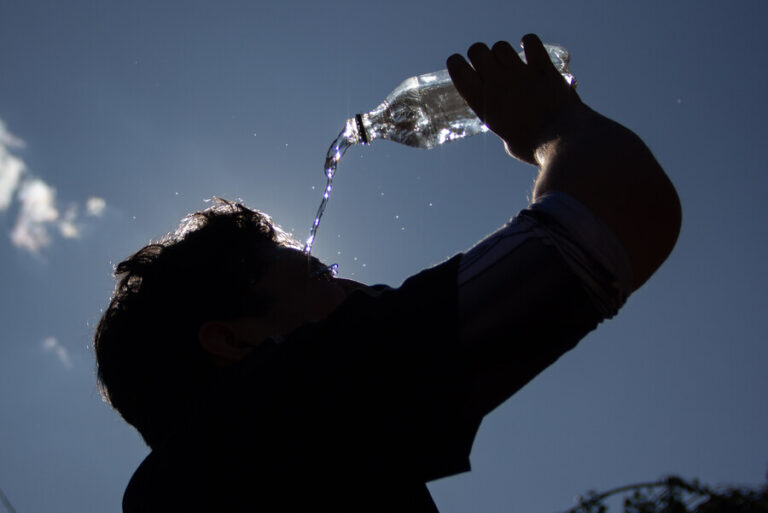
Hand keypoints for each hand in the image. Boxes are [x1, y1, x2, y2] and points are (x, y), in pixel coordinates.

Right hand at [447, 34, 581, 164]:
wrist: (563, 140)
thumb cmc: (535, 147)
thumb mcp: (510, 143)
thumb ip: (507, 128)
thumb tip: (514, 129)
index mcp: (484, 104)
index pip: (459, 70)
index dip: (456, 64)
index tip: (460, 65)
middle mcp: (498, 84)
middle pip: (478, 50)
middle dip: (480, 55)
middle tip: (488, 65)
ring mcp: (520, 73)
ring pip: (500, 46)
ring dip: (502, 53)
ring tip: (509, 63)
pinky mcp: (543, 68)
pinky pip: (531, 42)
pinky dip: (528, 43)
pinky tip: (529, 49)